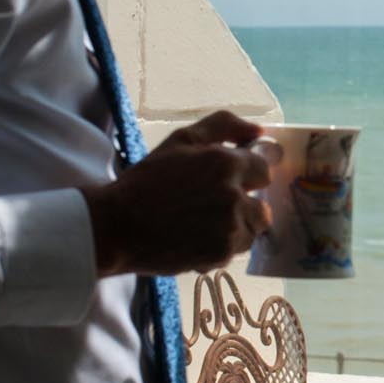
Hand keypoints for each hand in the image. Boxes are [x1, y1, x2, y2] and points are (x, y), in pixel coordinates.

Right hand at [83, 111, 271, 277]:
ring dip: (235, 230)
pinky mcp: (221, 255)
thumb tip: (259, 130)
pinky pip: (234, 252)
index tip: (232, 181)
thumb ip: (224, 127)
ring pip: (251, 232)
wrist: (118, 226)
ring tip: (202, 225)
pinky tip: (194, 240)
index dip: (249, 175)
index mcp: (226, 164)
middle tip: (213, 207)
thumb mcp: (181, 140)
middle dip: (244, 207)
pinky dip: (219, 248)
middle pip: (263, 207)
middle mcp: (234, 197)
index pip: (265, 170)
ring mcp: (230, 229)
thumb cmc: (147, 180)